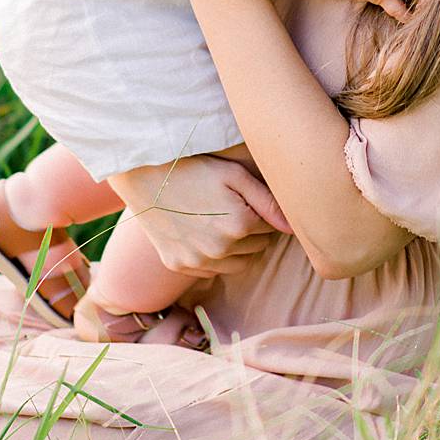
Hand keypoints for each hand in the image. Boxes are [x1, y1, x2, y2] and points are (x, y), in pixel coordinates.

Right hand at [106, 157, 292, 280]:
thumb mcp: (236, 175)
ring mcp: (197, 261)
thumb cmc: (195, 169)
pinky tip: (205, 233)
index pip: (273, 229)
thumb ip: (269, 202)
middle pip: (258, 247)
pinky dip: (217, 257)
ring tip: (224, 222)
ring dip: (239, 248)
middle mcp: (219, 250)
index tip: (251, 198)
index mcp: (239, 226)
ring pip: (239, 264)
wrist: (145, 177)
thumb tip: (294, 227)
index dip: (265, 212)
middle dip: (255, 231)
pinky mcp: (179, 266)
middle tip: (238, 208)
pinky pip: (213, 270)